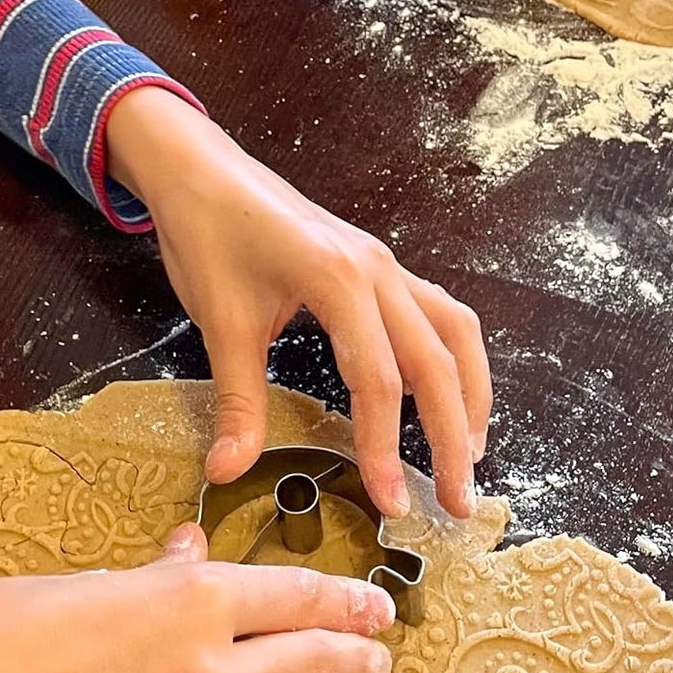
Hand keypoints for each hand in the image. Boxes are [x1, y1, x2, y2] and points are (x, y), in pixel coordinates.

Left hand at [108, 88, 491, 517]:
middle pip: (437, 362)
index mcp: (339, 279)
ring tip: (470, 454)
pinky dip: (453, 359)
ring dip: (470, 395)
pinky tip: (444, 396)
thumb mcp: (220, 321)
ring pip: (455, 332)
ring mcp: (387, 264)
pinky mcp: (382, 266)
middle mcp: (379, 269)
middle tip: (456, 502)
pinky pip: (439, 313)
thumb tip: (229, 472)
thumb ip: (237, 401)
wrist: (202, 168)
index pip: (379, 380)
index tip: (391, 503)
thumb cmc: (208, 233)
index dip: (386, 449)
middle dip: (452, 436)